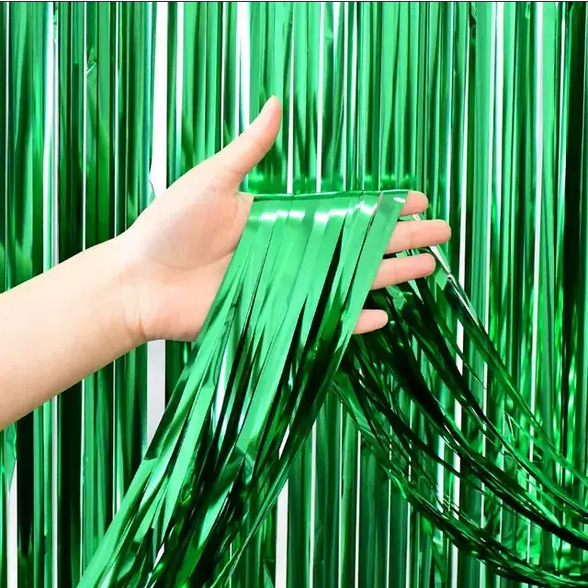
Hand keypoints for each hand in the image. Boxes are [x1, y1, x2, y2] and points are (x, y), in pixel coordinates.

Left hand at [117, 97, 449, 342]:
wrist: (140, 282)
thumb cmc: (169, 228)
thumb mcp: (212, 180)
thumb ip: (249, 149)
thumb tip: (277, 105)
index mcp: (285, 218)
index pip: (346, 210)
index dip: (382, 205)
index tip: (417, 199)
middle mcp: (294, 251)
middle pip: (360, 244)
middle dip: (402, 239)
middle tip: (441, 235)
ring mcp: (288, 286)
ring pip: (351, 279)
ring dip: (389, 275)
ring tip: (428, 270)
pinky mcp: (277, 316)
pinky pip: (323, 320)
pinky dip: (352, 319)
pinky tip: (382, 315)